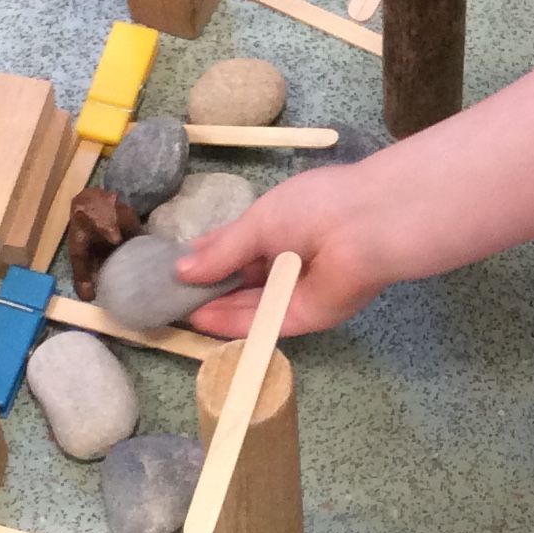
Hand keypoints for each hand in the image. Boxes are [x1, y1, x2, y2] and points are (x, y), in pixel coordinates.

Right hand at [176, 166, 393, 336]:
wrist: (364, 227)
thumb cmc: (312, 209)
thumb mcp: (257, 222)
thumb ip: (222, 251)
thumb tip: (182, 269)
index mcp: (281, 226)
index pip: (237, 245)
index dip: (206, 256)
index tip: (174, 267)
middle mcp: (288, 259)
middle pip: (242, 280)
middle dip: (209, 287)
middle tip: (169, 296)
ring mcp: (297, 290)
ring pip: (250, 305)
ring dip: (216, 308)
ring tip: (177, 311)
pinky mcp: (306, 316)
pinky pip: (265, 322)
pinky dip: (233, 323)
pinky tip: (202, 322)